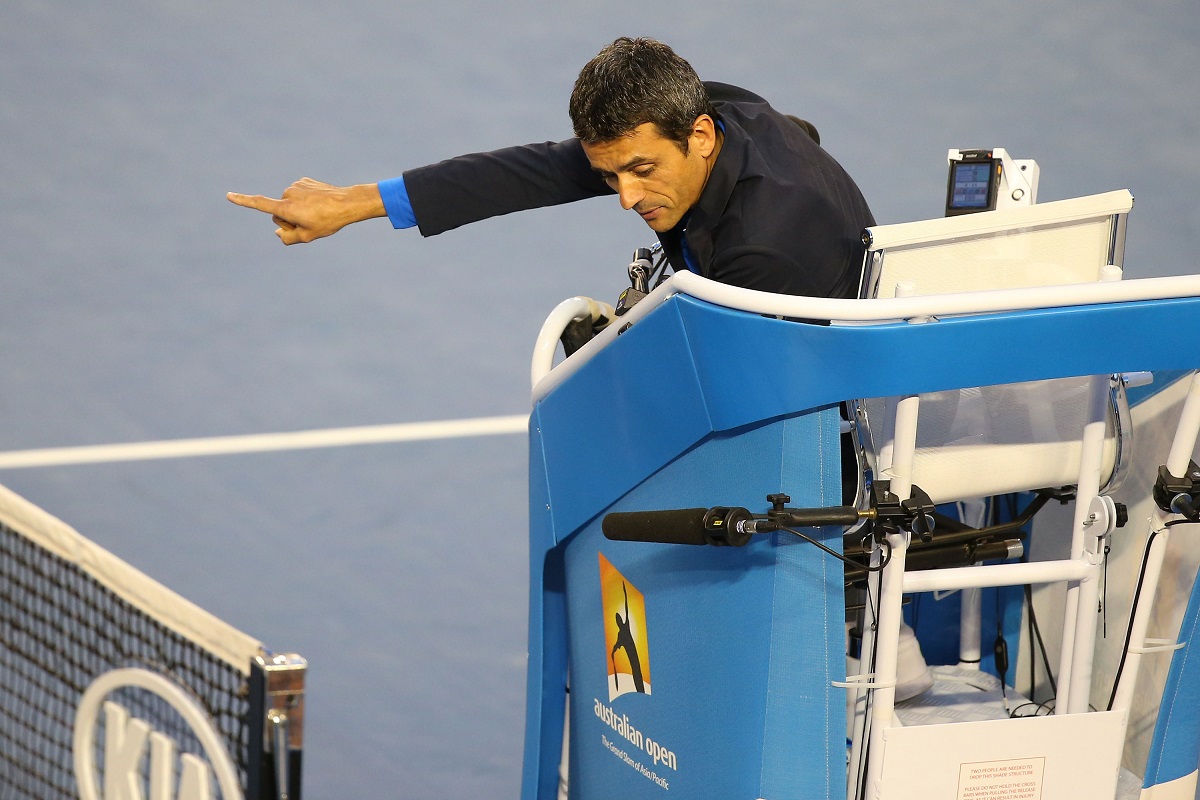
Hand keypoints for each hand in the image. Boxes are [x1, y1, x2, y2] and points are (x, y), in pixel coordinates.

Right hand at [227, 178, 385, 244]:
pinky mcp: (304, 181)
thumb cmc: (328, 222)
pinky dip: (304, 201)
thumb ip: (288, 238)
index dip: (243, 201)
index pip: (260, 204)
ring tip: (316, 214)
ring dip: (297, 210)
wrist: (346, 203)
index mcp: (286, 208)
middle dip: (288, 220)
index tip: (228, 195)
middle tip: (308, 224)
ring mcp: (295, 186)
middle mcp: (287, 194)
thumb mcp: (307, 237)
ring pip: (288, 203)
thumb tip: (277, 233)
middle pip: (278, 212)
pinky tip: (318, 204)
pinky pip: (298, 194)